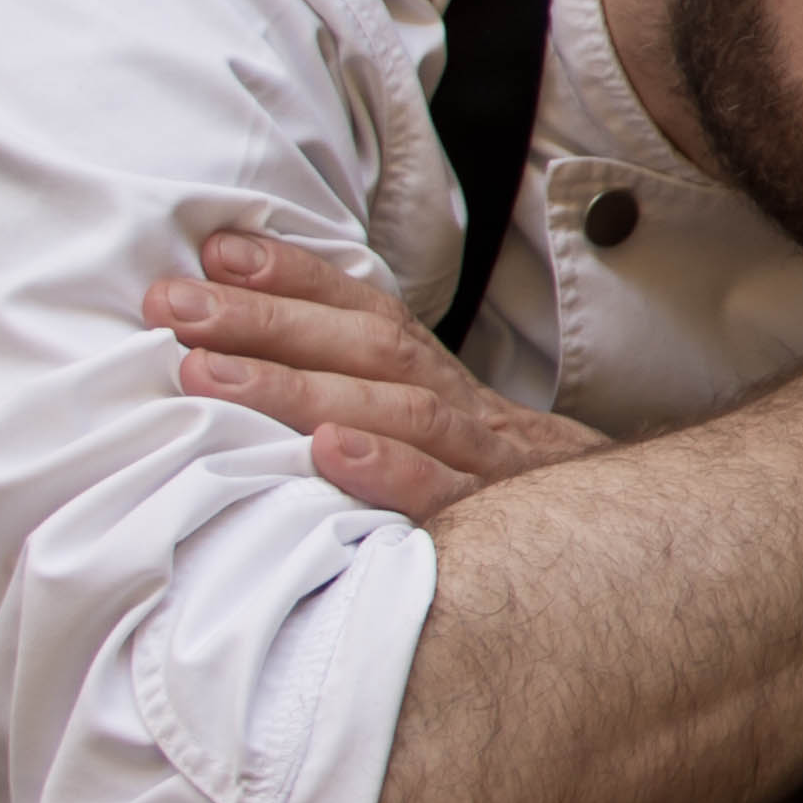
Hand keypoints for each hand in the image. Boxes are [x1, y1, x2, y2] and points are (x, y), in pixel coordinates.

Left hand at [147, 232, 611, 518]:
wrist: (631, 550)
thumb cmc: (503, 501)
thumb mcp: (447, 441)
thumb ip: (371, 402)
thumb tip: (244, 359)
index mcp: (447, 388)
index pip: (370, 315)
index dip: (298, 278)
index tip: (216, 252)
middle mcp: (468, 412)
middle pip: (370, 351)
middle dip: (267, 322)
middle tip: (171, 306)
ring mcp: (488, 467)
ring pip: (397, 410)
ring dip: (298, 386)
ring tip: (208, 375)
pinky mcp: (498, 528)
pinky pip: (444, 496)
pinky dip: (390, 470)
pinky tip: (329, 455)